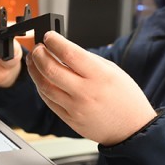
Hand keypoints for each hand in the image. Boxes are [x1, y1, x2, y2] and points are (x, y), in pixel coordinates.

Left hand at [26, 31, 156, 145]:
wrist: (131, 129)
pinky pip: (49, 101)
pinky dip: (41, 87)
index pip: (69, 54)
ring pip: (45, 86)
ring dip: (35, 70)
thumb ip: (88, 61)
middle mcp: (86, 92)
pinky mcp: (70, 119)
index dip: (54, 42)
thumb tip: (64, 50)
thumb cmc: (125, 98)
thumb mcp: (113, 71)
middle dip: (39, 54)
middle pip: (51, 69)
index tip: (48, 36)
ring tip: (34, 60)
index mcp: (100, 76)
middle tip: (38, 47)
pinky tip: (40, 78)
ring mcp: (76, 108)